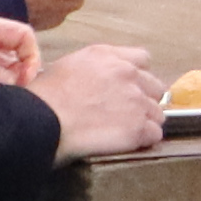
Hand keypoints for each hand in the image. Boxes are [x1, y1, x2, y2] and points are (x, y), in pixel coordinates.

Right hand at [38, 43, 168, 159]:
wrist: (42, 121)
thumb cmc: (43, 98)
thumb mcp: (66, 67)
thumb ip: (92, 70)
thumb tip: (96, 82)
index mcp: (108, 56)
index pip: (142, 59)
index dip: (137, 76)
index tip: (128, 88)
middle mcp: (127, 73)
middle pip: (155, 86)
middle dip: (145, 99)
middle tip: (127, 113)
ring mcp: (136, 101)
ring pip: (158, 113)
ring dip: (146, 122)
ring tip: (126, 132)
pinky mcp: (137, 128)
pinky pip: (154, 134)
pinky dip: (144, 141)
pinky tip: (128, 144)